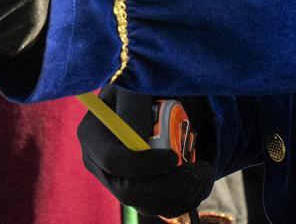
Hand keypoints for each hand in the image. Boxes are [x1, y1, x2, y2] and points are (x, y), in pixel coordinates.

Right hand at [78, 91, 216, 216]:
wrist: (165, 98)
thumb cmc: (150, 86)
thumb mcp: (140, 88)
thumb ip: (134, 108)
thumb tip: (137, 138)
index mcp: (92, 134)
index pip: (113, 161)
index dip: (144, 165)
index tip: (173, 157)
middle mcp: (99, 163)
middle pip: (127, 192)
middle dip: (168, 186)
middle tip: (197, 172)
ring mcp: (116, 181)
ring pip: (146, 206)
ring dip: (181, 194)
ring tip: (202, 171)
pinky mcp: (136, 193)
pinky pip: (158, 208)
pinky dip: (183, 200)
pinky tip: (198, 180)